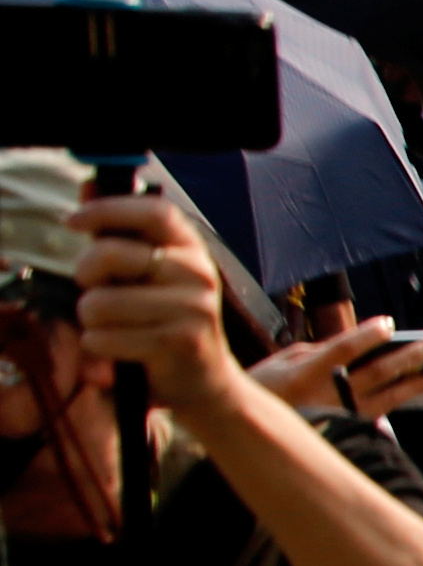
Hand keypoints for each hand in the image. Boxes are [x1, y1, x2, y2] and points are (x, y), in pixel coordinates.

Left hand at [67, 197, 241, 409]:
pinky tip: (121, 347)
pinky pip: (105, 338)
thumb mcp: (150, 271)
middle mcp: (198, 273)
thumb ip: (119, 232)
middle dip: (85, 272)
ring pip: (100, 302)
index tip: (73, 221)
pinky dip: (99, 345)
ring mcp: (192, 309)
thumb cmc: (166, 318)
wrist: (205, 378)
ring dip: (91, 318)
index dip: (108, 209)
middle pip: (111, 254)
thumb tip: (88, 187)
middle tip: (92, 286)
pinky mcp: (177, 343)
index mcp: (191, 249)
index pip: (153, 212)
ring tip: (113, 324)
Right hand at [247, 318, 422, 421]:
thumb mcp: (285, 360)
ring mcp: (335, 413)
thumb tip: (356, 345)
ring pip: (383, 399)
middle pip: (372, 374)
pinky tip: (416, 389)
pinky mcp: (341, 424)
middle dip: (406, 359)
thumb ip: (322, 351)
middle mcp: (324, 396)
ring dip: (413, 386)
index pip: (341, 351)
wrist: (246, 426)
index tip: (388, 324)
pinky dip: (397, 398)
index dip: (366, 337)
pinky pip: (375, 411)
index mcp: (305, 375)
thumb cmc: (265, 385)